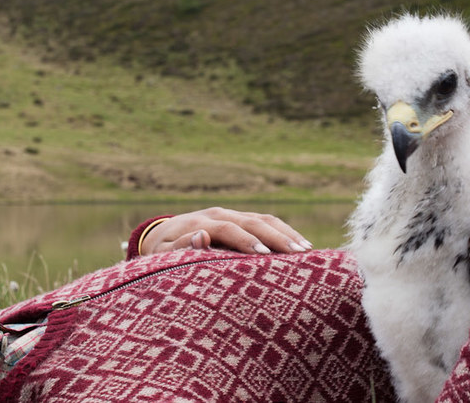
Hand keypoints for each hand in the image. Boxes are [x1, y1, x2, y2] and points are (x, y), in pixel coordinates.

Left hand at [140, 207, 313, 255]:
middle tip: (297, 254)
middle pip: (252, 220)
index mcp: (200, 222)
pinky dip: (284, 232)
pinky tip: (301, 246)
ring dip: (286, 233)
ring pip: (264, 218)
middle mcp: (219, 213)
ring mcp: (232, 214)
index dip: (244, 240)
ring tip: (307, 251)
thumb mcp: (163, 253)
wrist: (162, 235)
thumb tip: (201, 236)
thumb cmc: (163, 252)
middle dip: (276, 236)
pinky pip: (266, 222)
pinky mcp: (240, 219)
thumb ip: (181, 247)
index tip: (263, 254)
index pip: (227, 228)